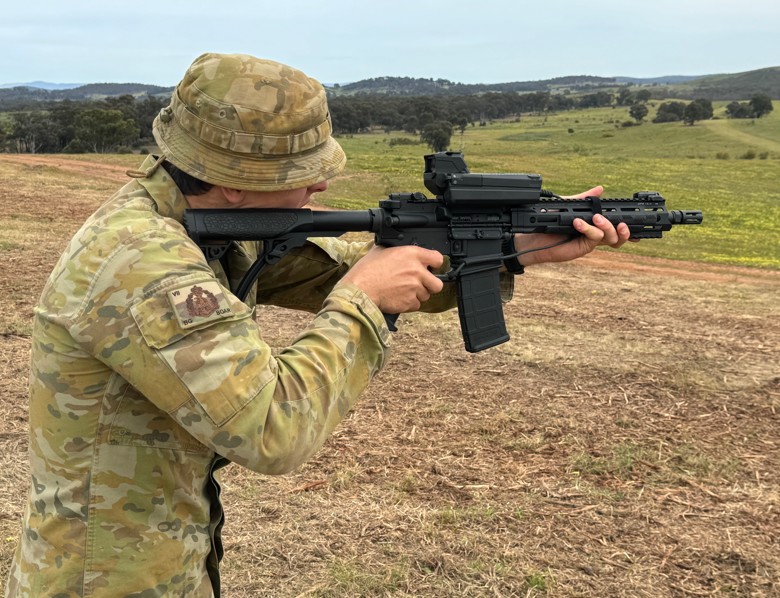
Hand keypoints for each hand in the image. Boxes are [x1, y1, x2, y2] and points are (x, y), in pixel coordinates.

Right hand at [339, 245, 444, 312]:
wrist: (360, 289)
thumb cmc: (367, 270)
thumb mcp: (382, 250)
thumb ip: (397, 250)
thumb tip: (401, 251)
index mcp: (412, 254)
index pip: (438, 258)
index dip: (435, 264)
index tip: (431, 267)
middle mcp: (417, 271)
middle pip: (437, 283)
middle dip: (430, 285)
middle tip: (419, 284)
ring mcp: (415, 288)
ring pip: (426, 296)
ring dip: (417, 295)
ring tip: (402, 291)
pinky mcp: (410, 302)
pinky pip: (416, 305)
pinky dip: (409, 304)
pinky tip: (398, 298)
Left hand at [515, 186, 632, 265]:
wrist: (533, 237)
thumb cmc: (550, 221)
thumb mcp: (569, 206)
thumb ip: (585, 199)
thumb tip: (600, 189)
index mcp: (595, 225)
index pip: (616, 226)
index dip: (628, 225)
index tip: (635, 219)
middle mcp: (595, 235)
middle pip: (620, 235)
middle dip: (624, 228)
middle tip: (621, 221)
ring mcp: (590, 242)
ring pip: (611, 238)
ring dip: (608, 226)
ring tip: (597, 218)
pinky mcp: (582, 248)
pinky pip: (594, 238)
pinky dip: (589, 229)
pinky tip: (579, 223)